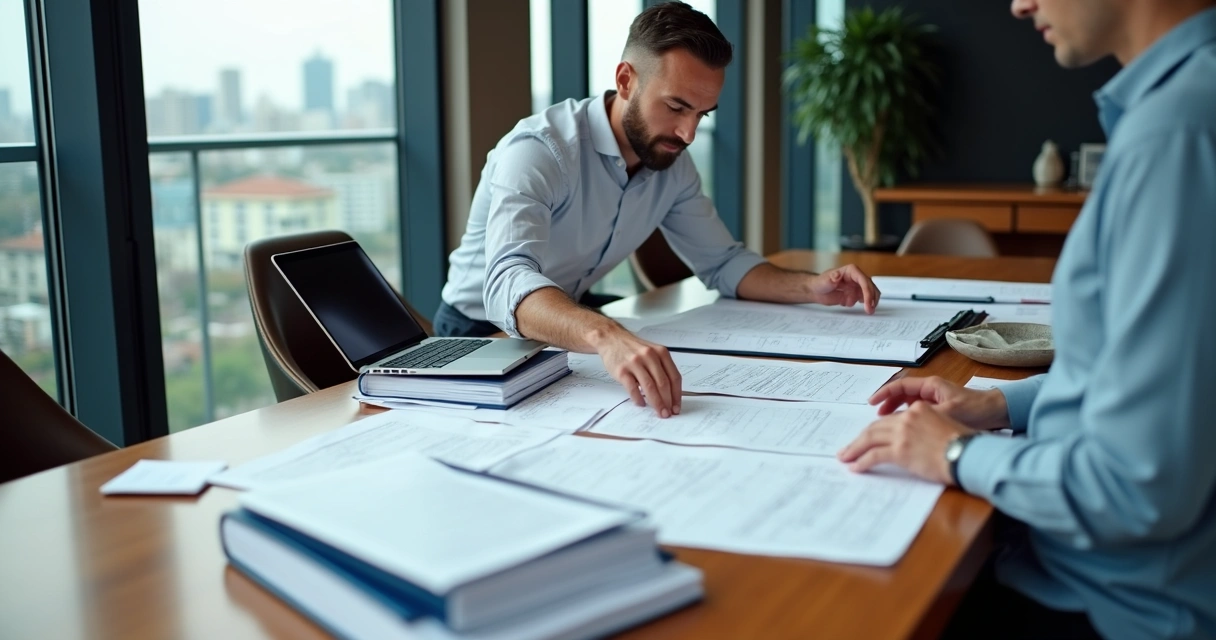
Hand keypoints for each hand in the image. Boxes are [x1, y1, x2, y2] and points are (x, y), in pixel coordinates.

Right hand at [592, 326, 681, 417]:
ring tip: (659, 412)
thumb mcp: (652, 352)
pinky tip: (641, 403)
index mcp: (661, 353)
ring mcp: (635, 363)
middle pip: (663, 384)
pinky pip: (633, 388)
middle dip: (667, 402)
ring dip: (656, 403)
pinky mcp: (622, 370)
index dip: (677, 395)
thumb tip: (670, 394)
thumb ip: (662, 369)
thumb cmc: (633, 349)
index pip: (674, 377)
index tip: (676, 406)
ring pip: (650, 387)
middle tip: (668, 413)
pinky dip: (638, 398)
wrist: (612, 339)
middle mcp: (649, 356)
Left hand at [809, 265, 880, 313]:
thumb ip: (831, 279)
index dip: (867, 291)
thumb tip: (837, 275)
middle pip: (870, 287)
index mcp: (851, 271)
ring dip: (872, 302)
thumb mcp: (824, 281)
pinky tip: (855, 306)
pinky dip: (865, 304)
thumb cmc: (820, 283)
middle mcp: (857, 277)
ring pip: (871, 293)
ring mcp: (857, 286)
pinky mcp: (856, 294)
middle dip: (872, 298)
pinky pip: (865, 299)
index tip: (867, 303)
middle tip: (870, 310)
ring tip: (869, 311)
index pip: (863, 280)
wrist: (817, 291)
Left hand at [837, 401, 976, 484]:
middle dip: (860, 439)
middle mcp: (907, 418)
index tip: (867, 438)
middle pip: (875, 428)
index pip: (890, 420)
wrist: (968, 453)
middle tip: (848, 448)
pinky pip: (873, 456)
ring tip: (845, 457)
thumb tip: (915, 443)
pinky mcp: (899, 451)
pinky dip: (861, 461)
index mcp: (919, 409)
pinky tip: (855, 467)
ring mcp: (902, 434)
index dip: (876, 430)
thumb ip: (925, 429)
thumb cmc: (963, 444)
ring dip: (854, 449)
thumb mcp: (944, 427)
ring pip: (869, 439)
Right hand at [870, 376, 1009, 431]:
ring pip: (909, 403)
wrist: (997, 413)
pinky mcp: (940, 410)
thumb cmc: (976, 409)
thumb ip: (925, 415)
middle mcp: (931, 390)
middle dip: (887, 403)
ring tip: (887, 422)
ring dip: (896, 411)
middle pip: (902, 394)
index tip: (872, 402)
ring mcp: (935, 400)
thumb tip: (904, 421)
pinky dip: (908, 418)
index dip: (884, 393)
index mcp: (931, 386)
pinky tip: (905, 428)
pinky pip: (917, 412)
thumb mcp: (948, 413)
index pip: (900, 385)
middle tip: (876, 415)